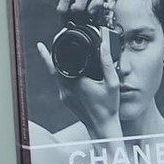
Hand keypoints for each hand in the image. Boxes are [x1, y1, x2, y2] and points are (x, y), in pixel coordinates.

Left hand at [35, 28, 121, 145]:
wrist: (103, 128)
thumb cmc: (108, 108)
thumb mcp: (112, 83)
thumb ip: (107, 63)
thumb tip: (104, 45)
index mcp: (76, 81)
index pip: (59, 58)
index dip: (54, 46)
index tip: (57, 36)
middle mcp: (66, 87)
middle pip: (52, 64)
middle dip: (51, 51)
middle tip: (57, 39)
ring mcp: (63, 94)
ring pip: (53, 73)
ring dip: (53, 61)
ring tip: (56, 49)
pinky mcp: (64, 99)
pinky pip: (58, 81)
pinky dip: (59, 72)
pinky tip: (65, 67)